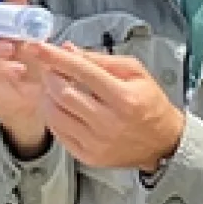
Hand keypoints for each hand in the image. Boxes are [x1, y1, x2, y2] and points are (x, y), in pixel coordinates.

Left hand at [20, 41, 184, 169]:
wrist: (163, 143)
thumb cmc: (149, 104)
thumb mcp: (135, 73)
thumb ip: (101, 60)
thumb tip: (69, 50)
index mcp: (124, 98)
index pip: (83, 72)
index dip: (57, 58)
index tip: (40, 47)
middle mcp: (109, 123)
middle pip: (63, 94)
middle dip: (49, 75)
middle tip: (49, 67)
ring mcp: (97, 143)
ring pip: (55, 115)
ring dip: (47, 96)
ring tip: (53, 86)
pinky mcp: (88, 156)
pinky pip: (58, 133)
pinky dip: (52, 116)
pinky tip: (58, 106)